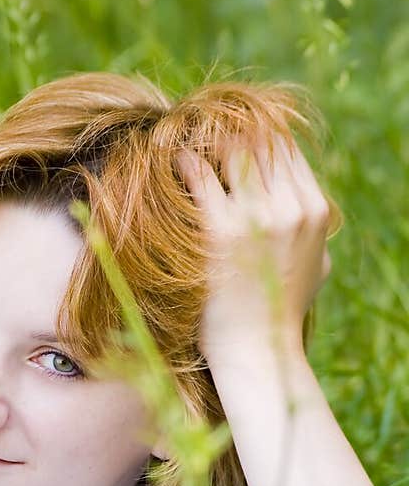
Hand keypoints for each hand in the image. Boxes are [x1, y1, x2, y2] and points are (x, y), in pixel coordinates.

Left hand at [177, 134, 334, 370]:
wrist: (255, 350)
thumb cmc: (279, 310)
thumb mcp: (314, 263)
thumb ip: (313, 228)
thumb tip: (306, 205)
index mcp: (315, 210)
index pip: (285, 147)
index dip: (253, 137)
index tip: (225, 141)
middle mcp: (291, 208)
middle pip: (258, 141)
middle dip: (226, 134)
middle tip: (197, 138)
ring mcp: (256, 218)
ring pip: (229, 149)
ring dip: (204, 143)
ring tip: (182, 147)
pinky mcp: (219, 231)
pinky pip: (197, 174)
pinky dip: (182, 162)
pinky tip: (169, 166)